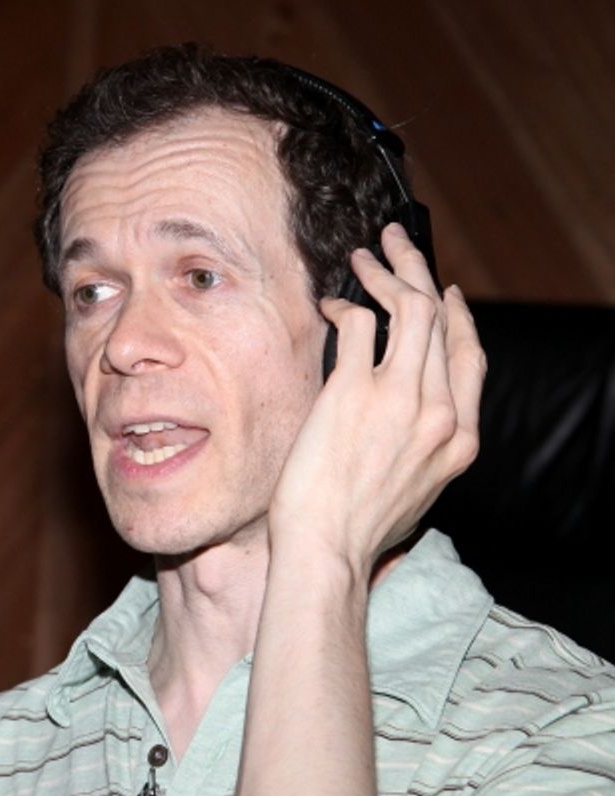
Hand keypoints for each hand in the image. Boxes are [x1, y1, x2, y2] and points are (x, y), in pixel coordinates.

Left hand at [270, 222, 485, 573]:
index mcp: (460, 440)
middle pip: (442, 321)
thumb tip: (406, 414)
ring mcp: (400, 399)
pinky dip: (344, 307)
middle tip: (399, 244)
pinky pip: (358, 326)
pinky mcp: (354, 392)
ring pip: (407, 311)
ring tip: (366, 255)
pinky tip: (330, 305)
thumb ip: (423, 445)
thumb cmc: (357, 529)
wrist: (327, 550)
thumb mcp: (417, 490)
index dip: (459, 317)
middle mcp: (440, 413)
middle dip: (420, 273)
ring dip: (385, 274)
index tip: (446, 293)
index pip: (470, 358)